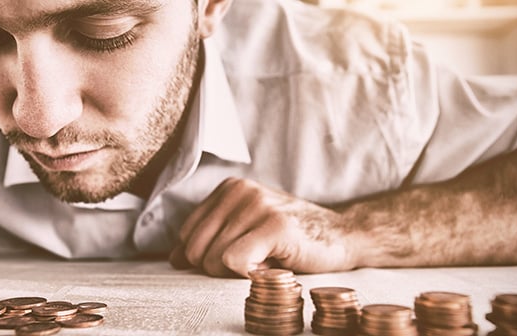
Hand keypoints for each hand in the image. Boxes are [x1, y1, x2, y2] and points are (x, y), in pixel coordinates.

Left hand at [170, 177, 357, 276]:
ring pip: (214, 257)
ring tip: (264, 263)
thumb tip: (174, 259)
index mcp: (229, 189)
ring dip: (236, 273)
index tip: (234, 260)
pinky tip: (270, 268)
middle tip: (251, 265)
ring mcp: (258, 205)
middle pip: (197, 248)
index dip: (204, 258)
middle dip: (217, 268)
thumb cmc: (291, 238)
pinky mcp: (275, 225)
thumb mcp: (245, 230)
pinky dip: (248, 274)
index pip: (187, 235)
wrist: (341, 236)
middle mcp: (240, 191)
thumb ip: (210, 238)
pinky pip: (234, 260)